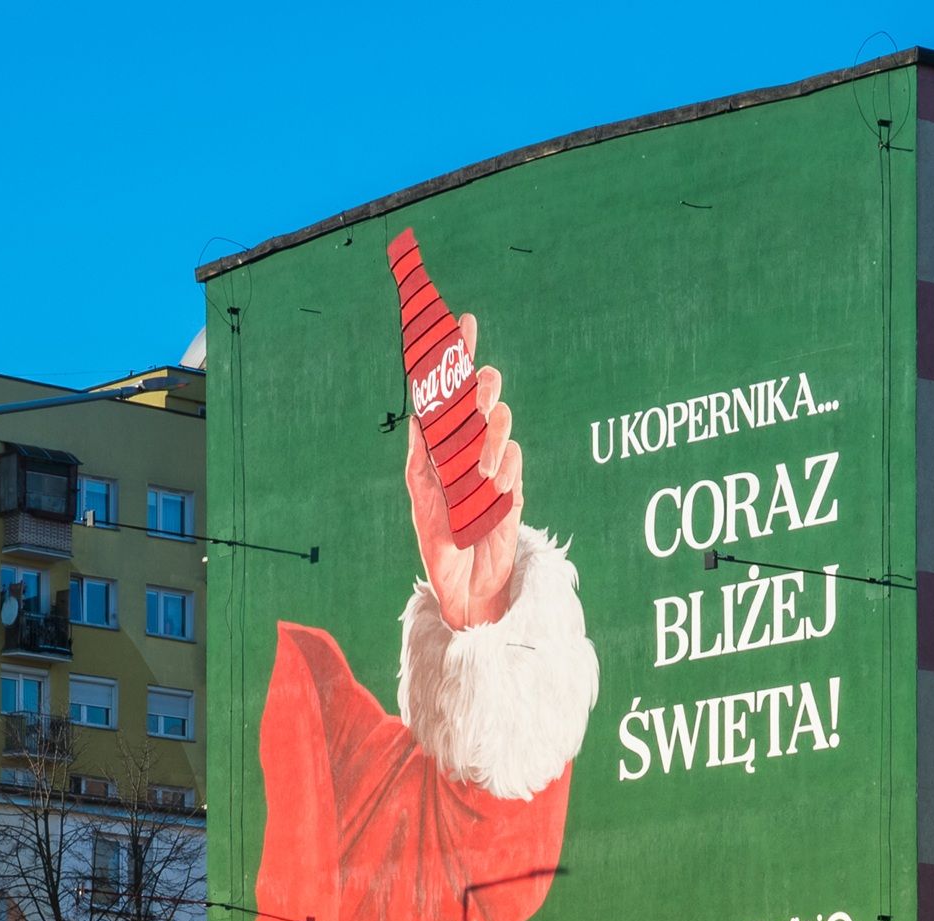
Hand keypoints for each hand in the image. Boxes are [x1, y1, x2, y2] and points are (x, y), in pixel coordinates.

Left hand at [405, 312, 524, 631]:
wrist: (463, 586)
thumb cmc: (439, 540)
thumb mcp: (421, 491)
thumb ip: (422, 452)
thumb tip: (418, 409)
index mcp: (447, 442)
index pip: (455, 390)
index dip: (461, 355)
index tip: (463, 322)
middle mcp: (473, 447)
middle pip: (485, 394)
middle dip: (481, 387)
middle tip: (477, 391)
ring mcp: (496, 465)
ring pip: (503, 422)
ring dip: (490, 439)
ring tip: (478, 473)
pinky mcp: (514, 488)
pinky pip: (515, 461)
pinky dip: (503, 471)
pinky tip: (494, 491)